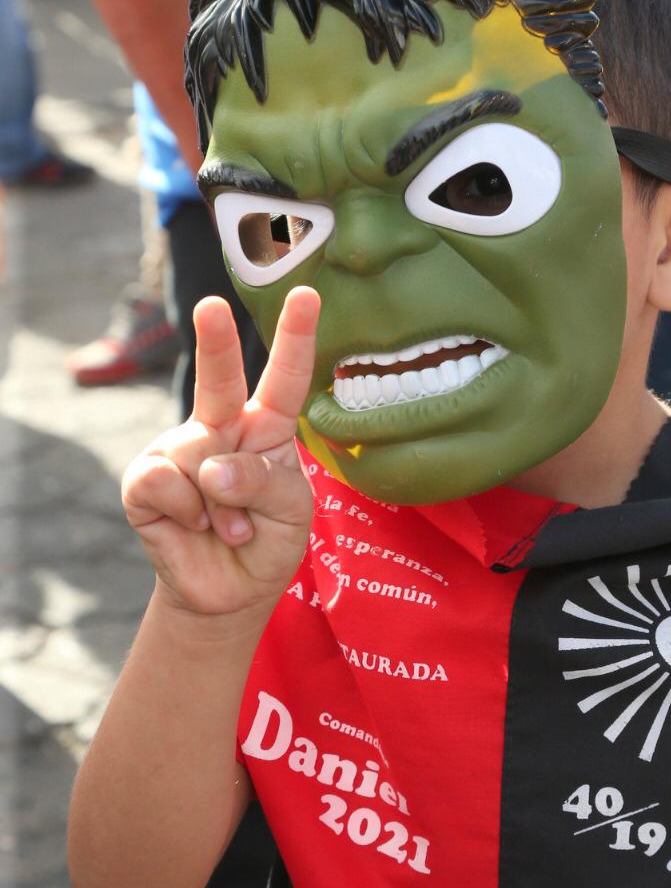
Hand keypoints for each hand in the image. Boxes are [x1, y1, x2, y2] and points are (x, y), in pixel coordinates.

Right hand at [122, 287, 319, 618]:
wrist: (229, 592)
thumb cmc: (268, 539)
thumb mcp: (290, 510)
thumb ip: (262, 481)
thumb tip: (209, 466)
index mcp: (267, 428)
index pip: (285, 379)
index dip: (296, 337)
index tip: (307, 295)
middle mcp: (221, 428)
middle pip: (219, 380)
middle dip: (214, 341)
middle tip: (212, 305)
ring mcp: (180, 449)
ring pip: (199, 457)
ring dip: (223, 506)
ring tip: (230, 527)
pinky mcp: (145, 479)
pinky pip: (165, 482)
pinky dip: (186, 512)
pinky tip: (194, 526)